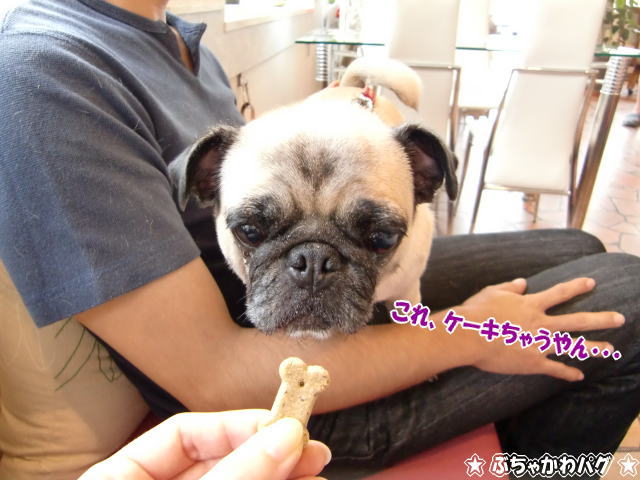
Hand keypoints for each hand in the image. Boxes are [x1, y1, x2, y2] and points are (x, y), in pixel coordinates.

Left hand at [79, 410, 330, 479]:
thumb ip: (235, 477)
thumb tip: (287, 437)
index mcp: (120, 478)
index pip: (183, 431)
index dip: (236, 424)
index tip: (284, 429)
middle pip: (219, 460)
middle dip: (269, 454)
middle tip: (313, 452)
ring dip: (278, 477)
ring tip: (316, 474)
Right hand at [458, 277, 623, 381]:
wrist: (468, 335)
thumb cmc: (476, 312)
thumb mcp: (492, 292)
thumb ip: (510, 287)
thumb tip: (523, 283)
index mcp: (531, 305)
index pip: (559, 293)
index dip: (576, 287)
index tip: (592, 283)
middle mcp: (540, 323)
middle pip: (577, 320)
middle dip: (600, 319)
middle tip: (620, 318)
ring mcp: (539, 344)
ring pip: (573, 346)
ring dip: (594, 348)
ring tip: (611, 349)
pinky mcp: (533, 362)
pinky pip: (555, 368)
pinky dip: (567, 372)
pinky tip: (579, 375)